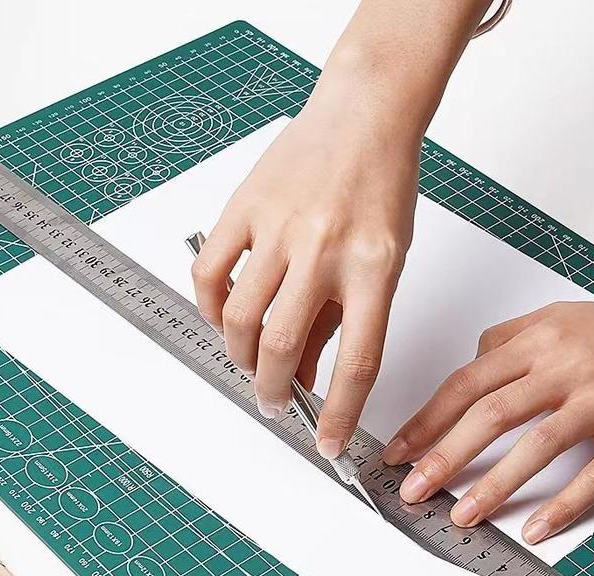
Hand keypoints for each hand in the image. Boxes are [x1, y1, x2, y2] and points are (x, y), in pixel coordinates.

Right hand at [192, 60, 419, 458]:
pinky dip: (209, 308)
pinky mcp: (243, 208)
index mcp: (373, 267)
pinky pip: (209, 273)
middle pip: (284, 346)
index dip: (340, 413)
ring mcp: (278, 227)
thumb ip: (344, 318)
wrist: (364, 115)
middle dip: (274, 392)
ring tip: (250, 363)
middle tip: (275, 403)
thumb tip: (310, 371)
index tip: (329, 443)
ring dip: (240, 356)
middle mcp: (324, 249)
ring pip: (240, 317)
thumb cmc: (381, 187)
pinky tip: (222, 317)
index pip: (357, 362)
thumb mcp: (384, 260)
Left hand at [384, 301, 593, 543]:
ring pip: (538, 446)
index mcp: (535, 343)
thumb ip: (503, 340)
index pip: (466, 384)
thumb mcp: (552, 318)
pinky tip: (536, 528)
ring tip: (462, 515)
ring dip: (495, 486)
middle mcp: (563, 370)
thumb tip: (466, 369)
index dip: (427, 420)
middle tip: (414, 489)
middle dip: (446, 456)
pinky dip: (566, 504)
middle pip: (491, 415)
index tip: (400, 450)